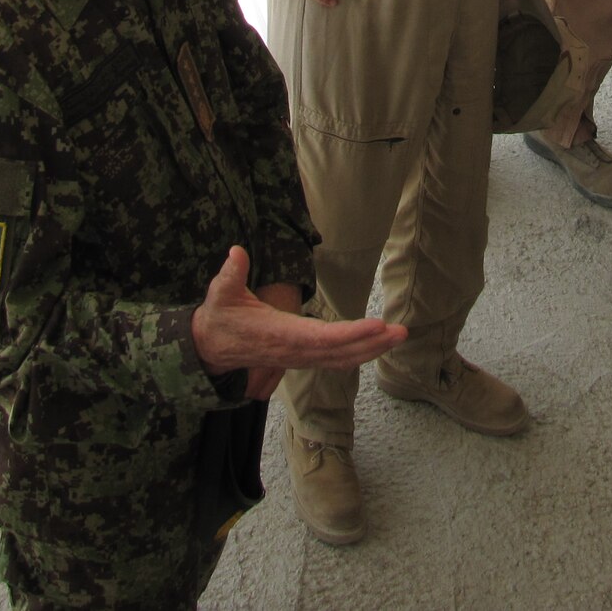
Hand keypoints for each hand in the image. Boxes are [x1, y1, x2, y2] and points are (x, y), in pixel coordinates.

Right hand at [192, 247, 405, 383]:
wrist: (210, 348)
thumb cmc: (219, 318)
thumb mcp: (220, 293)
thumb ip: (230, 274)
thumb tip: (237, 252)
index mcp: (280, 335)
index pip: (321, 337)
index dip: (351, 333)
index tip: (376, 325)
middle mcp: (294, 350)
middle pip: (340, 351)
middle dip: (372, 342)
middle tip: (401, 332)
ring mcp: (299, 357)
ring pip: (341, 358)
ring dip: (371, 348)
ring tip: (398, 336)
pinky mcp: (301, 358)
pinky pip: (335, 360)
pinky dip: (358, 353)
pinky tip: (376, 345)